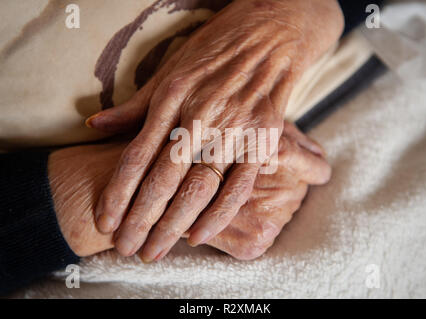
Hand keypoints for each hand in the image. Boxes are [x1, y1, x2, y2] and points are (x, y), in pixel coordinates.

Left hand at [86, 0, 342, 258]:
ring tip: (154, 250)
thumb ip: (135, 106)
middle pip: (163, 179)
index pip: (137, 155)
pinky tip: (198, 236)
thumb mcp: (169, 70)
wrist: (271, 33)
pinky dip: (219, 214)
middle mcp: (200, 116)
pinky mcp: (262, 138)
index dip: (118, 192)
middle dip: (141, 220)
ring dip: (174, 225)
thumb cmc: (215, 50)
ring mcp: (233, 128)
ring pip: (198, 188)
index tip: (105, 221)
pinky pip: (239, 184)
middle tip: (126, 248)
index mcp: (172, 98)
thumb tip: (95, 127)